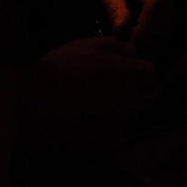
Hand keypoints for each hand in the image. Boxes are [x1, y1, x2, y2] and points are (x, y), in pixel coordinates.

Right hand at [14, 36, 156, 133]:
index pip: (151, 74)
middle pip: (145, 99)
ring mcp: (116, 126)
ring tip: (96, 100)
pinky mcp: (102, 142)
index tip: (126, 68)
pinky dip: (105, 123)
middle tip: (113, 85)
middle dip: (135, 92)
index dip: (139, 69)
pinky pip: (112, 131)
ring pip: (128, 116)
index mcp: (128, 77)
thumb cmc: (65, 66)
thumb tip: (132, 53)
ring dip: (120, 108)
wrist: (36, 100)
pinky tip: (86, 115)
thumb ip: (117, 46)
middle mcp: (128, 104)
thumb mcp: (90, 44)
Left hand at [85, 0, 176, 53]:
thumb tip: (122, 34)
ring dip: (148, 32)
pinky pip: (162, 14)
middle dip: (146, 34)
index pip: (154, 6)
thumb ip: (114, 6)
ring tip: (125, 38)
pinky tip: (131, 28)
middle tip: (123, 45)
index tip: (128, 46)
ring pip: (166, 19)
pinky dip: (149, 26)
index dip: (143, 29)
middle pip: (164, 16)